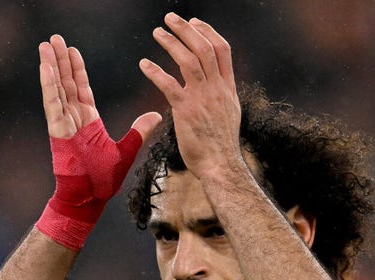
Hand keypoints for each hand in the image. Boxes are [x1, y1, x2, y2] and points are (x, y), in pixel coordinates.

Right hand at [35, 35, 160, 249]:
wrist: (89, 199)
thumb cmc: (102, 181)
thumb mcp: (127, 150)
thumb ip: (139, 130)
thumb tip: (156, 114)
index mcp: (88, 122)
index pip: (81, 88)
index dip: (77, 69)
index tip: (72, 50)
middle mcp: (73, 119)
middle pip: (66, 82)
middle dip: (61, 60)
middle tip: (55, 38)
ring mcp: (64, 124)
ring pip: (56, 88)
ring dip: (51, 65)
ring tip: (46, 44)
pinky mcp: (58, 131)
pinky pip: (53, 104)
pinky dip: (49, 85)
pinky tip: (45, 67)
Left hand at [139, 14, 243, 180]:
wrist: (221, 166)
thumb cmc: (221, 145)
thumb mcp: (230, 113)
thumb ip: (223, 94)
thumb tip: (219, 82)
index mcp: (228, 87)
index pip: (222, 49)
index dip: (207, 31)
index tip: (194, 21)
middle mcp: (217, 89)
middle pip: (204, 48)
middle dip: (187, 29)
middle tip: (170, 18)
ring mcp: (202, 99)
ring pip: (189, 60)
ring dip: (171, 43)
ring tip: (157, 32)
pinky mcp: (186, 111)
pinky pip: (169, 85)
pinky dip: (155, 72)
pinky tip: (144, 64)